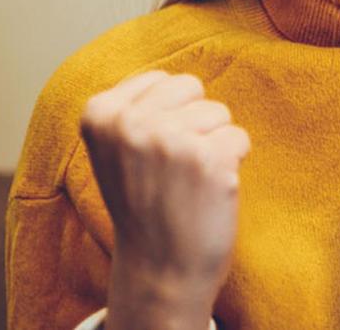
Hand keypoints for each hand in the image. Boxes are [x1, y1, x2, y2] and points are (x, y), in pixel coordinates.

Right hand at [79, 70, 250, 311]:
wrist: (160, 268)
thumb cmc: (144, 202)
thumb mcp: (115, 148)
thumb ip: (134, 106)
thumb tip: (173, 72)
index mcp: (100, 113)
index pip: (162, 79)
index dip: (168, 115)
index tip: (151, 155)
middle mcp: (130, 123)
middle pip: (191, 87)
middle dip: (193, 121)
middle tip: (175, 167)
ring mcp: (169, 140)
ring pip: (218, 111)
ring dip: (213, 143)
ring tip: (190, 180)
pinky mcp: (209, 158)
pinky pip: (240, 136)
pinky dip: (233, 162)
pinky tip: (209, 190)